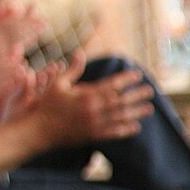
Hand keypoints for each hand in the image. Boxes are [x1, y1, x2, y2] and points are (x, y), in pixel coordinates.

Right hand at [31, 63, 153, 145]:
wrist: (39, 130)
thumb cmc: (47, 105)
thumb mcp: (57, 84)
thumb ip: (72, 70)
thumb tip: (80, 53)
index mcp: (86, 95)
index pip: (111, 85)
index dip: (126, 79)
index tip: (137, 75)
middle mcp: (93, 109)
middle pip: (120, 100)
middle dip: (136, 95)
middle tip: (150, 91)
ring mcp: (94, 124)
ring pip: (120, 117)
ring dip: (136, 112)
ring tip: (149, 108)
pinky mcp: (92, 136)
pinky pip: (113, 133)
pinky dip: (126, 130)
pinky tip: (136, 127)